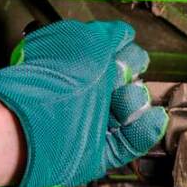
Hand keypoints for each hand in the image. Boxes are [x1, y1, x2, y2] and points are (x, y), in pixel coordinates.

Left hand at [0, 20, 167, 186]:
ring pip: (130, 112)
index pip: (117, 59)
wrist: (34, 123)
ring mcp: (93, 123)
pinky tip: (152, 118)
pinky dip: (145, 129)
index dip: (129, 56)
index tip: (131, 58)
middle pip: (125, 84)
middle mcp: (85, 95)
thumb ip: (110, 35)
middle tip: (120, 80)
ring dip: (135, 103)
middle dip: (131, 79)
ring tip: (123, 103)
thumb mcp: (87, 40)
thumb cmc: (55, 79)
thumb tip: (124, 35)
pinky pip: (131, 142)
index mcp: (81, 67)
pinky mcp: (100, 151)